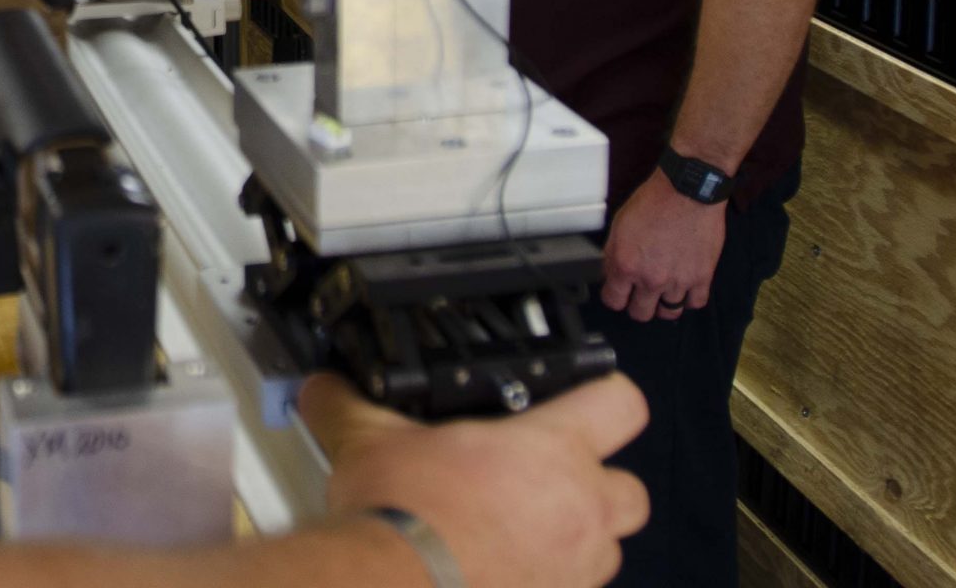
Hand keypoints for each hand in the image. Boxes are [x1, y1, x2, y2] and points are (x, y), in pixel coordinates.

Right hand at [304, 373, 648, 587]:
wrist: (394, 585)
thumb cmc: (403, 515)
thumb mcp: (370, 439)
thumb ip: (349, 403)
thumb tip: (323, 388)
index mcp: (550, 450)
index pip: (621, 404)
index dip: (607, 395)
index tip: (587, 397)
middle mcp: (578, 509)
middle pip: (632, 490)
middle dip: (600, 486)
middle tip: (552, 479)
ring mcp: (574, 569)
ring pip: (607, 550)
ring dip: (577, 539)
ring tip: (523, 529)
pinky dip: (546, 579)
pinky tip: (503, 569)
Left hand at [598, 171, 726, 321]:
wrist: (687, 191)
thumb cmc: (655, 201)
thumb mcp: (619, 225)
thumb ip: (613, 255)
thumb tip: (612, 274)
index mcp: (627, 265)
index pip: (614, 301)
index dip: (615, 297)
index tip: (619, 294)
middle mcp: (652, 278)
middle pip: (641, 313)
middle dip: (638, 305)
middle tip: (640, 294)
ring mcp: (678, 281)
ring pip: (669, 312)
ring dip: (664, 303)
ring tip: (663, 291)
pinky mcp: (702, 277)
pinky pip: (696, 303)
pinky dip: (690, 298)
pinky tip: (684, 287)